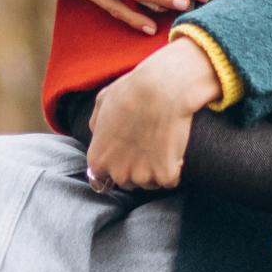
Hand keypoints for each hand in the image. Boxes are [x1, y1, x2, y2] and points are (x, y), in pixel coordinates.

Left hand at [86, 38, 220, 189]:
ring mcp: (142, 176)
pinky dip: (175, 169)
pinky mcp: (166, 175)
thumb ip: (96, 125)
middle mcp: (117, 173)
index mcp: (98, 159)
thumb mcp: (102, 102)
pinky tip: (174, 150)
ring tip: (161, 144)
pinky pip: (171, 180)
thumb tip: (98, 135)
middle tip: (146, 144)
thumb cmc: (131, 91)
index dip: (116, 164)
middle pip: (127, 182)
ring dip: (156, 169)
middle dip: (136, 168)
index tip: (127, 153)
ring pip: (150, 183)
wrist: (161, 88)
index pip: (102, 177)